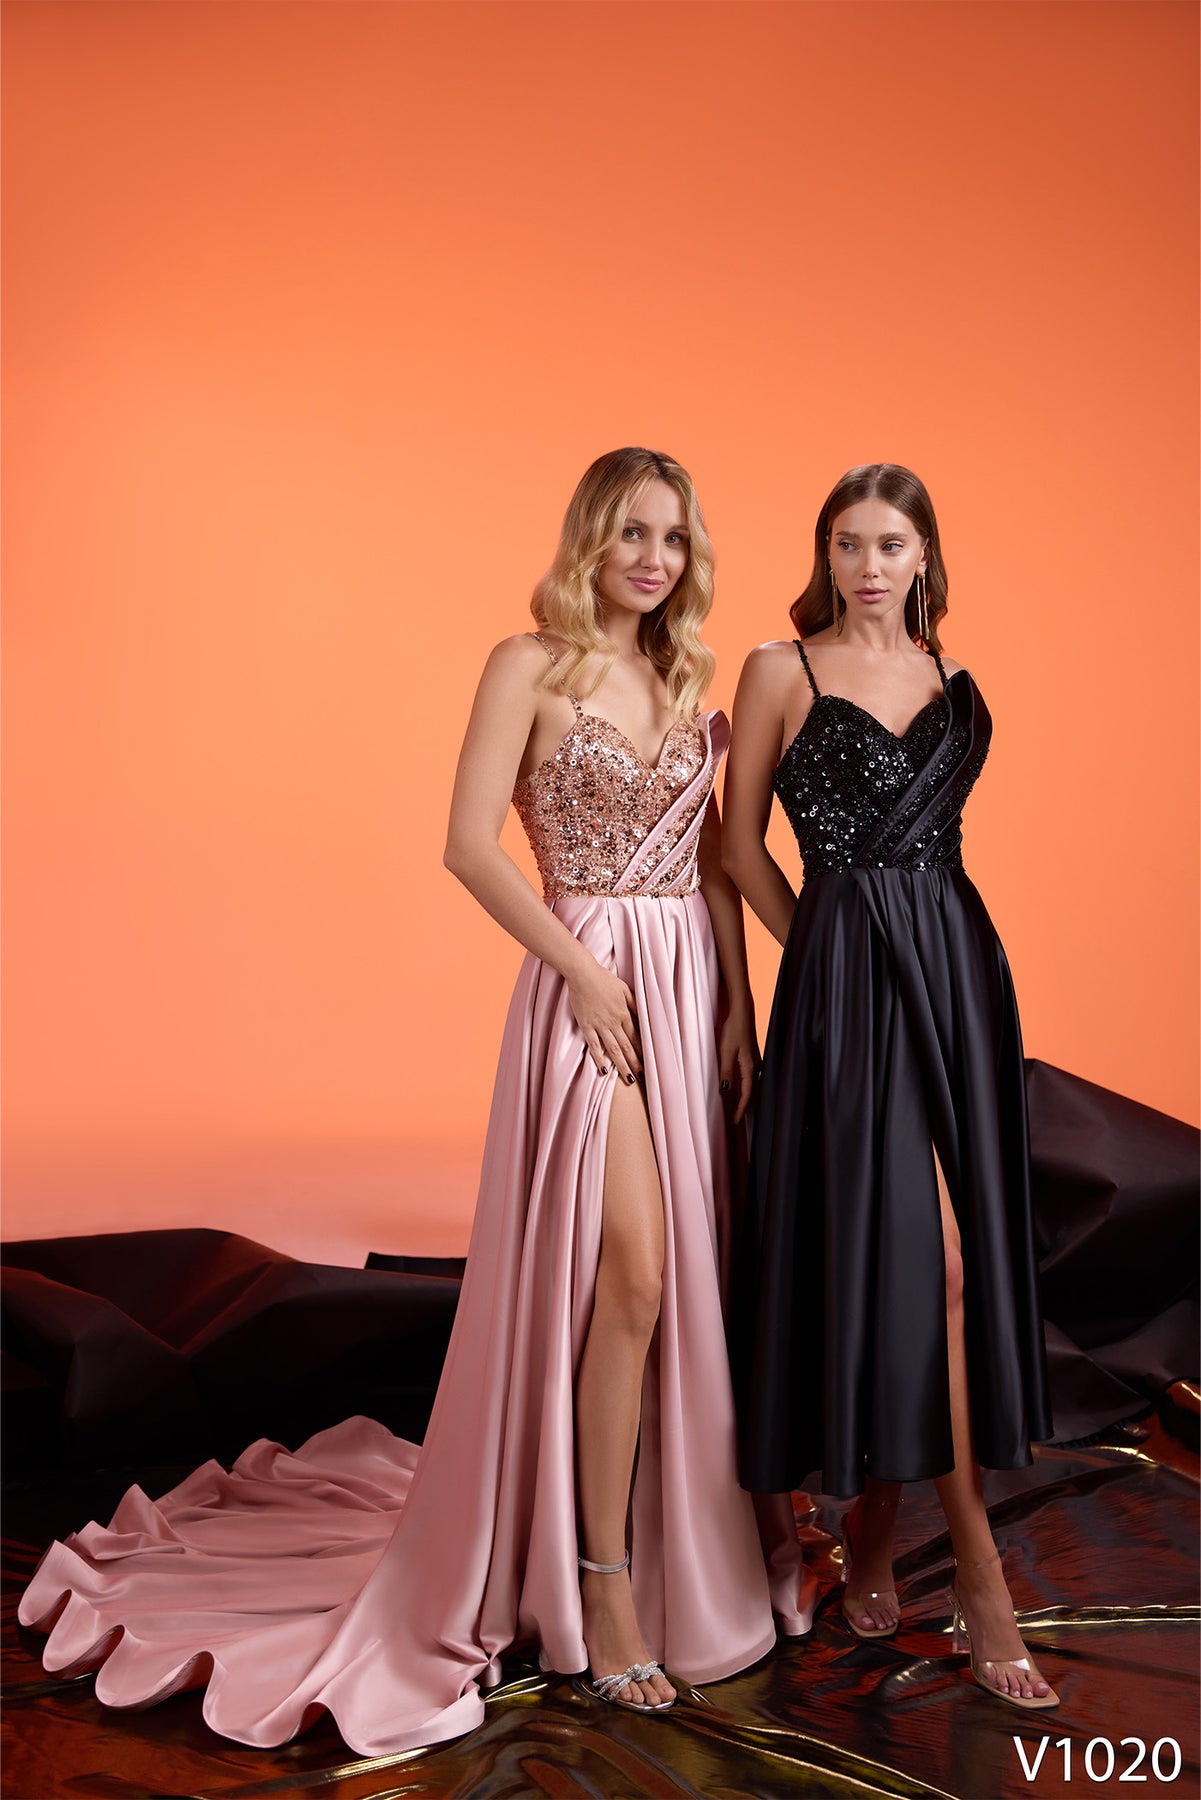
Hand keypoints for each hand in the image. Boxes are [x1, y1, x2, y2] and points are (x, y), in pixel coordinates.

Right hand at [566, 958, 641, 1082]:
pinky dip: (599, 1058)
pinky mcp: (586, 1026)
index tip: (649, 1063)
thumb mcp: (624, 989)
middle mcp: (614, 1022)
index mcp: (624, 1013)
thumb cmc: (604, 979)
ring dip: (622, 1065)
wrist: (582, 973)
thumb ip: (634, 1003)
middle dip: (635, 1063)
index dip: (643, 1051)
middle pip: (627, 1047)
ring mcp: (599, 1025)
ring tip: (628, 1079)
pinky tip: (604, 1070)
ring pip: (613, 1049)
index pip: (637, 1036)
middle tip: (642, 1077)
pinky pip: (593, 1045)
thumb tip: (644, 1015)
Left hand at [718, 1007, 757, 1122]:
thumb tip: (725, 1090)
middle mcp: (756, 1066)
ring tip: (736, 1107)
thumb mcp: (726, 1052)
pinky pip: (749, 1076)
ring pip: (751, 1085)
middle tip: (735, 1119)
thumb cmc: (734, 1030)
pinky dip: (744, 1086)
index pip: (747, 1095)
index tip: (735, 1121)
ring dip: (744, 1097)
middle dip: (743, 1106)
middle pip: (751, 1092)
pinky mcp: (752, 1056)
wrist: (742, 1012)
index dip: (740, 1109)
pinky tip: (738, 1087)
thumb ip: (726, 1072)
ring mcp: (755, 1061)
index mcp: (750, 1068)